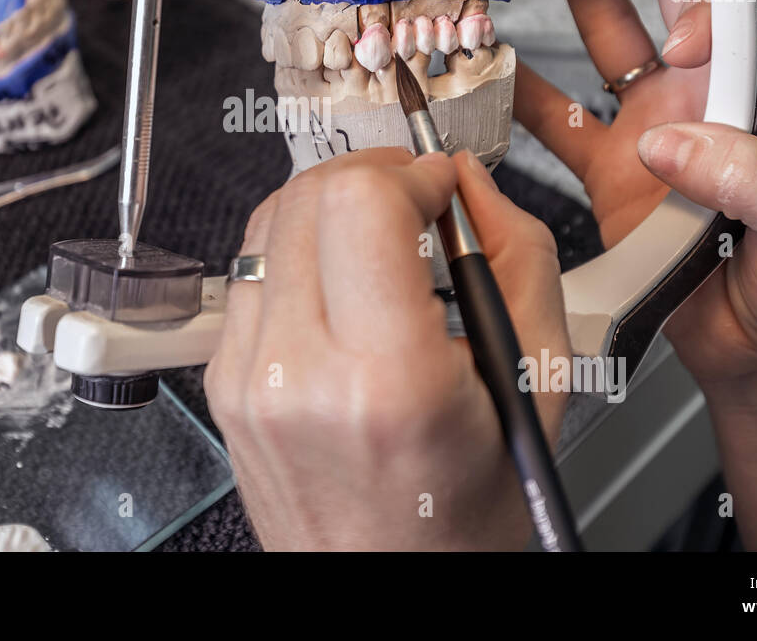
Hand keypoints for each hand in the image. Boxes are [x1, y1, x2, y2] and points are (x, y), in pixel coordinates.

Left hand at [204, 147, 569, 549]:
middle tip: (416, 199)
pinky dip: (297, 249)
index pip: (362, 204)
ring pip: (268, 220)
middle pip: (309, 196)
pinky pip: (248, 270)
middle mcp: (300, 375)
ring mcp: (249, 378)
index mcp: (388, 381)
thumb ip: (516, 259)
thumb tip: (470, 184)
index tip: (440, 188)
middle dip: (373, 176)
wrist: (384, 581)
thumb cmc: (458, 514)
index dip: (410, 175)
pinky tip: (340, 277)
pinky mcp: (223, 379)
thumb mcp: (533, 386)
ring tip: (381, 235)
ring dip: (331, 204)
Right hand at [514, 0, 756, 402]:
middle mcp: (713, 97)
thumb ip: (755, 178)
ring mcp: (656, 130)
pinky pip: (558, 123)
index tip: (678, 15)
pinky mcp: (610, 175)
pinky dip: (523, 94)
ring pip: (609, 43)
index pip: (746, 5)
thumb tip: (672, 143)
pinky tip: (496, 63)